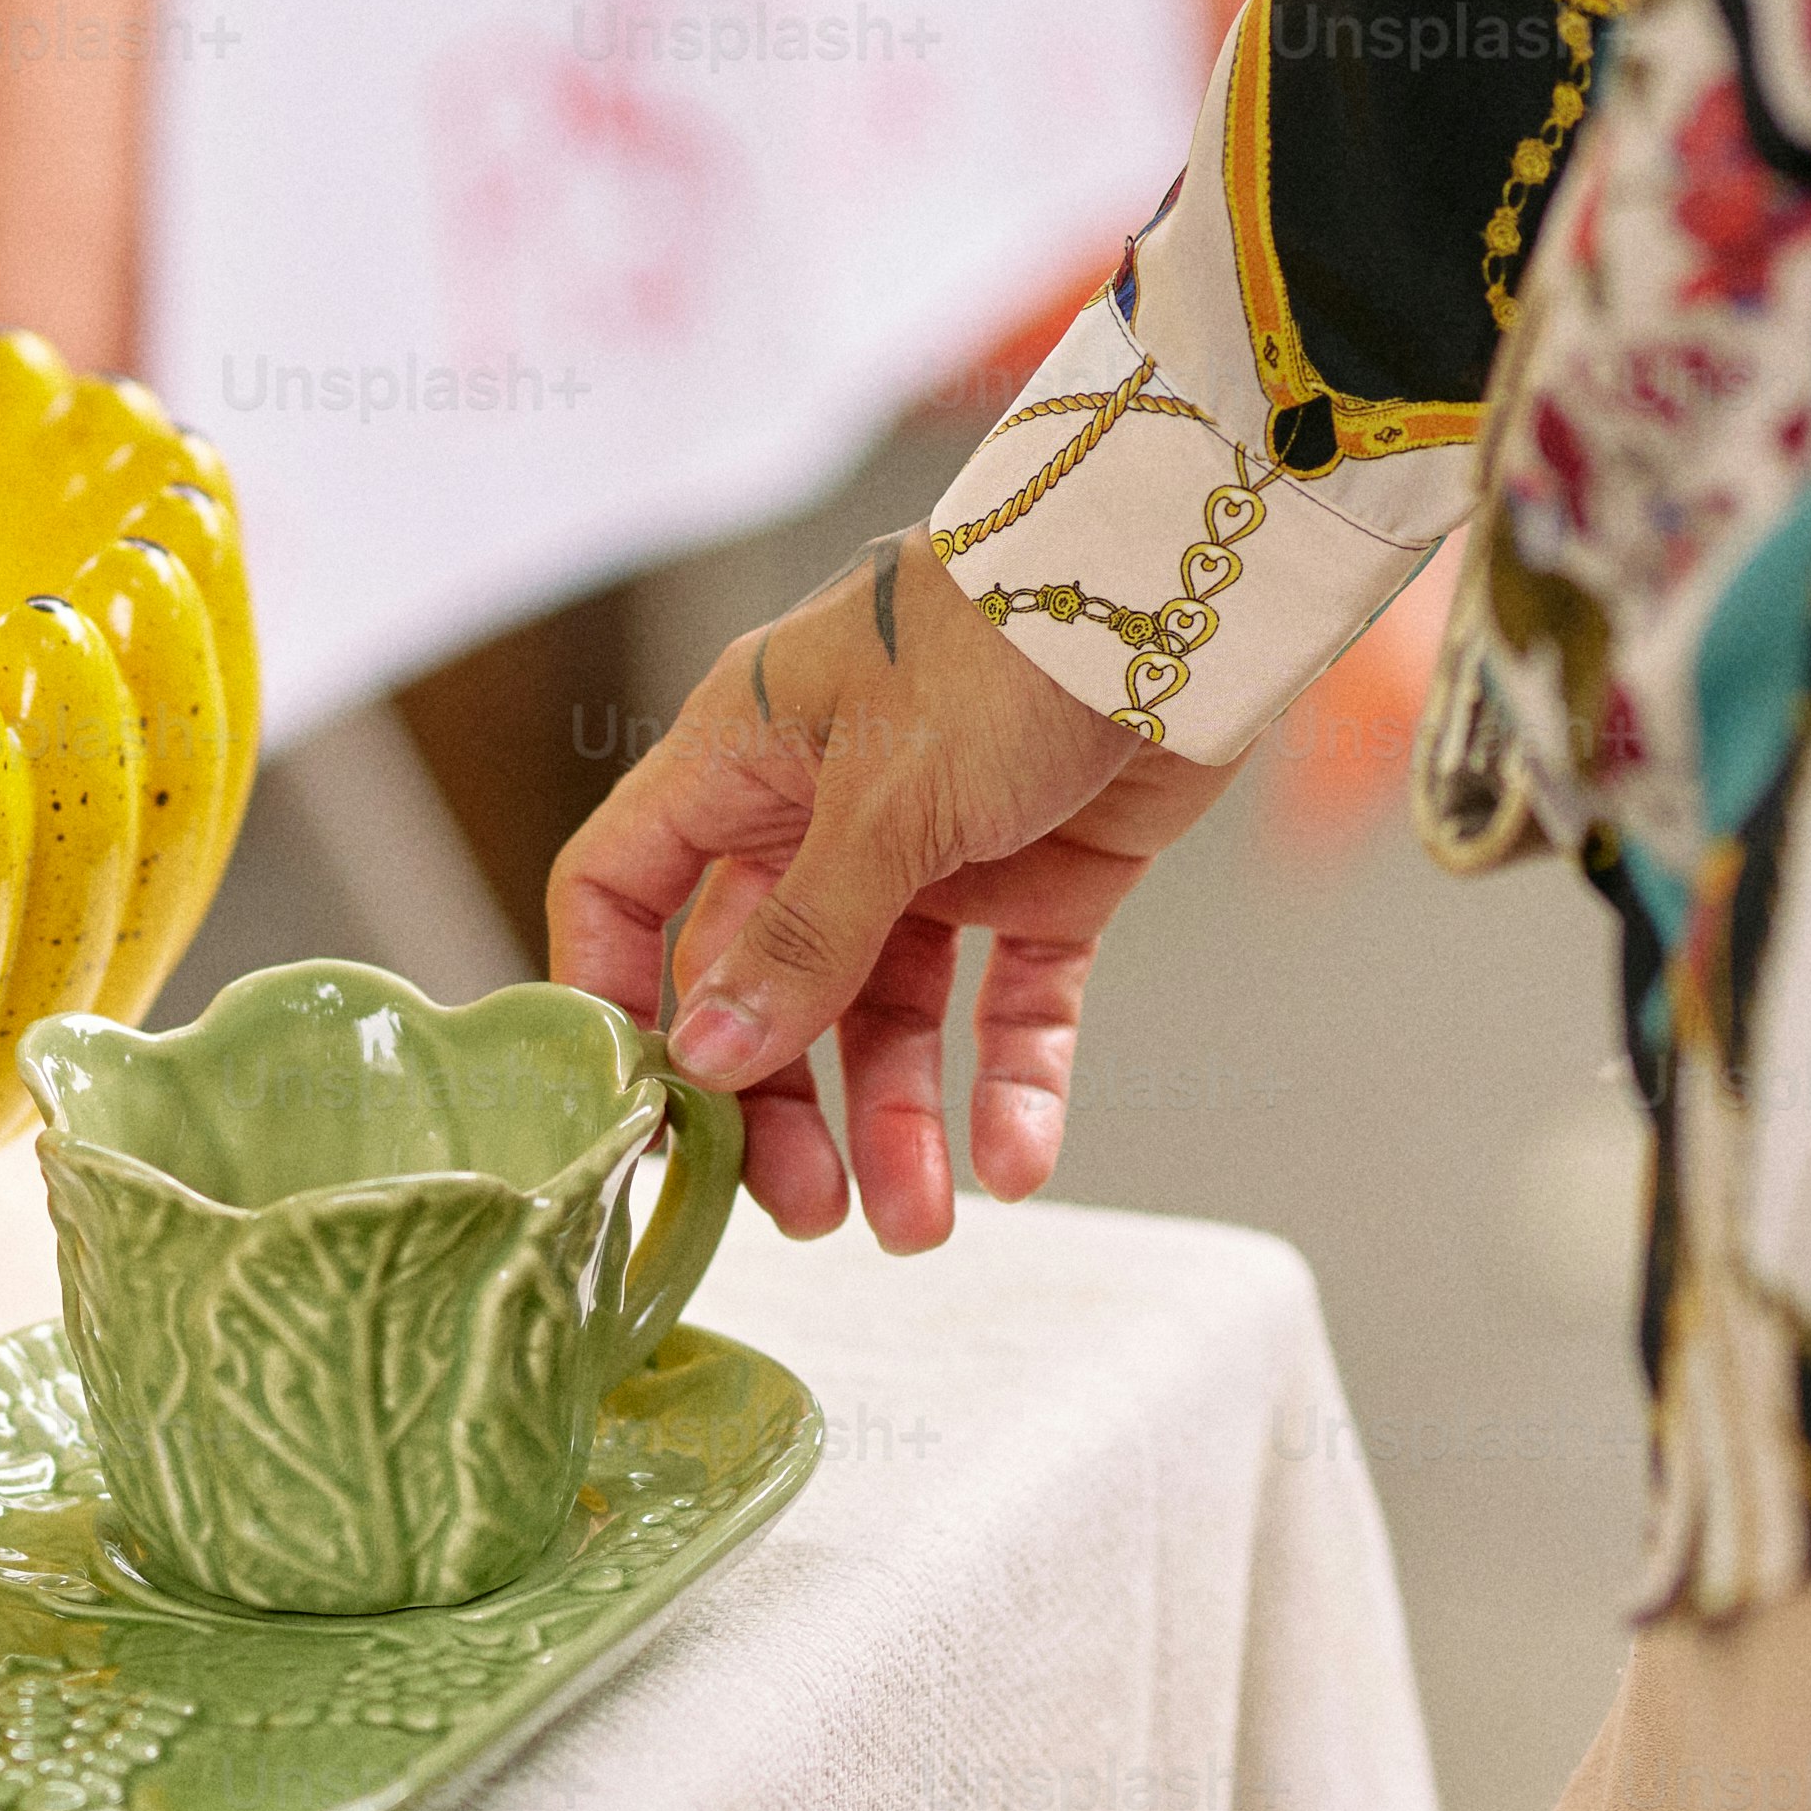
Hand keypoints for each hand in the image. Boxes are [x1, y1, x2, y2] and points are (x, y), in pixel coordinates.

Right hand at [540, 532, 1229, 1248]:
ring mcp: (933, 855)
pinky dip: (1010, 1088)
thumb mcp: (888, 796)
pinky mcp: (1043, 886)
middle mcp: (821, 815)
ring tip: (921, 1226)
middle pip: (761, 990)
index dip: (614, 999)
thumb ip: (803, 938)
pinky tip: (1015, 1164)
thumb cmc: (1011, 639)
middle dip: (780, 1107)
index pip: (624, 891)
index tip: (637, 1114)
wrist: (1196, 584)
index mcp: (743, 763)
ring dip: (898, 1123)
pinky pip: (1006, 1009)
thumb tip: (704, 1059)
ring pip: (886, 1020)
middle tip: (806, 1210)